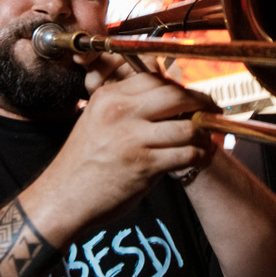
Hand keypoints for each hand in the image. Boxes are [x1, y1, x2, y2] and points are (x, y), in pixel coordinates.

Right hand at [19, 66, 214, 244]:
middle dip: (201, 102)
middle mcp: (120, 112)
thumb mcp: (96, 122)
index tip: (191, 95)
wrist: (62, 198)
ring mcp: (133, 138)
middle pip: (176, 95)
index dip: (179, 86)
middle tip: (213, 109)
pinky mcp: (144, 165)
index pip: (154, 78)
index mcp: (108, 97)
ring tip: (207, 138)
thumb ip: (128, 110)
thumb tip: (167, 102)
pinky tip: (200, 157)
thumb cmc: (81, 163)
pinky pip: (186, 154)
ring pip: (187, 126)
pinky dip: (199, 155)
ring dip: (204, 133)